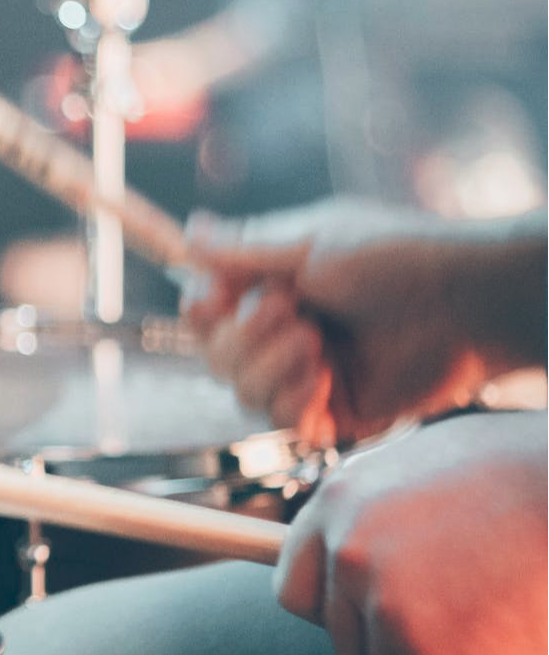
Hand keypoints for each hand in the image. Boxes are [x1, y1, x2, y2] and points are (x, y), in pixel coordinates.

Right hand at [181, 200, 545, 444]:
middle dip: (242, 338)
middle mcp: (283, 332)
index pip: (204, 310)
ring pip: (243, 393)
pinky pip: (285, 422)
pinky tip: (324, 377)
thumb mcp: (310, 242)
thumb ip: (243, 248)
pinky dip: (295, 400)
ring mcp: (307, 374)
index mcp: (273, 287)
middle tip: (291, 310)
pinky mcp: (334, 411)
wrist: (465, 302)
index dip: (201, 310)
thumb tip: (189, 231)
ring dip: (271, 367)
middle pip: (215, 357)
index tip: (217, 298)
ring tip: (316, 343)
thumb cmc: (396, 257)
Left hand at [275, 411, 547, 654]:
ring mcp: (388, 608)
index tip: (380, 626)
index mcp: (341, 500)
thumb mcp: (436, 463)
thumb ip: (389, 510)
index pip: (297, 588)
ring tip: (519, 639)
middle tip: (478, 636)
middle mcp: (349, 553)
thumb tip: (370, 553)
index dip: (338, 615)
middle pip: (352, 649)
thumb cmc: (536, 471)